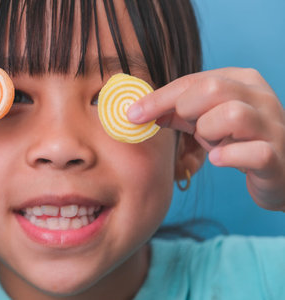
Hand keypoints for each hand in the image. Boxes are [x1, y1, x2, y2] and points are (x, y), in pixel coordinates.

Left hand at [127, 68, 284, 210]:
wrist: (278, 171)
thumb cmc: (236, 141)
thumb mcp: (205, 121)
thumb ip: (177, 112)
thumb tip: (138, 111)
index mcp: (241, 80)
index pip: (191, 81)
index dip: (158, 98)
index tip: (132, 114)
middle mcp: (260, 97)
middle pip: (212, 89)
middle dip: (187, 111)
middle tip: (189, 129)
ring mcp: (272, 126)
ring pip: (232, 115)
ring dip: (209, 133)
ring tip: (212, 144)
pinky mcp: (277, 156)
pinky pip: (254, 152)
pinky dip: (229, 156)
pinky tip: (218, 159)